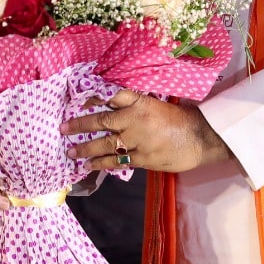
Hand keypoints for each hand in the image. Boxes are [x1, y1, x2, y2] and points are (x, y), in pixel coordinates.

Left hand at [61, 89, 233, 173]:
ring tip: (72, 152)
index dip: (92, 99)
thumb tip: (108, 103)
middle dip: (80, 126)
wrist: (201, 138)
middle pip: (102, 123)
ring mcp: (138, 142)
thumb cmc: (178, 118)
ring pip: (107, 145)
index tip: (76, 101)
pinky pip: (118, 161)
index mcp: (139, 104)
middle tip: (62, 130)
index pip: (111, 98)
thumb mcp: (154, 103)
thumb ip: (131, 103)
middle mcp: (135, 121)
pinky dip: (103, 163)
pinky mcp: (143, 159)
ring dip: (87, 150)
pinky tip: (90, 166)